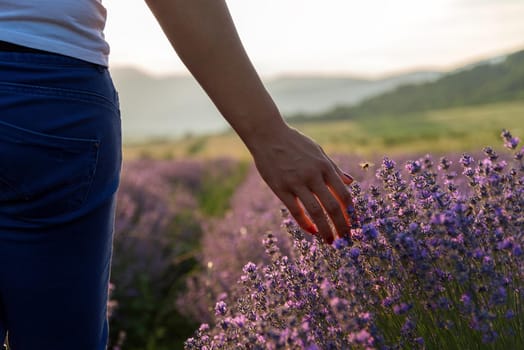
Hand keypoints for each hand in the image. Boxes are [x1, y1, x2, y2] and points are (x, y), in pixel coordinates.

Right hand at [249, 125, 353, 243]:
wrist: (268, 135)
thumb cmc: (294, 142)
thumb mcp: (318, 151)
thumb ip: (334, 168)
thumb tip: (350, 182)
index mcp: (324, 166)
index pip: (344, 194)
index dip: (351, 211)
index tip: (354, 223)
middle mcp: (313, 176)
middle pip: (333, 206)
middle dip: (342, 225)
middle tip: (347, 239)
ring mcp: (297, 183)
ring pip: (316, 212)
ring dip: (326, 230)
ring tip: (330, 241)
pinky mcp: (281, 189)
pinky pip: (296, 211)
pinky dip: (306, 224)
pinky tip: (312, 231)